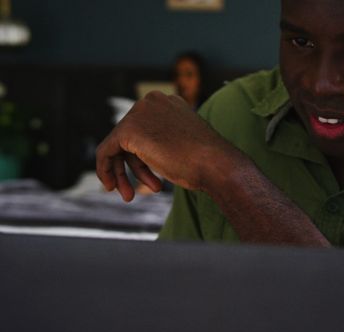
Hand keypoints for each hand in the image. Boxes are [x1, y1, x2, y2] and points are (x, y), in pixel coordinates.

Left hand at [96, 91, 219, 200]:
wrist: (216, 164)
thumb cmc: (208, 162)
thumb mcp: (186, 144)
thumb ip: (167, 141)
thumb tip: (152, 152)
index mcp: (169, 102)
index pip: (145, 128)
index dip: (143, 157)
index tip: (147, 179)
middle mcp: (153, 102)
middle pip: (130, 136)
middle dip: (133, 166)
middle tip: (133, 192)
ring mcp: (140, 113)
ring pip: (118, 145)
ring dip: (121, 173)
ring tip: (129, 196)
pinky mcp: (129, 130)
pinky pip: (106, 151)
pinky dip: (105, 169)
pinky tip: (111, 186)